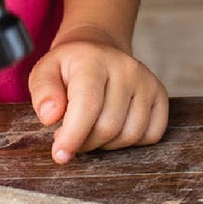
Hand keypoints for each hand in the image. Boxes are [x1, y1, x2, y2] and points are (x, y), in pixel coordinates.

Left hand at [28, 26, 168, 163]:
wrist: (98, 49)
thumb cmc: (69, 68)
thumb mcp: (45, 72)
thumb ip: (43, 92)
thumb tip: (51, 116)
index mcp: (94, 60)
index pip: (88, 106)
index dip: (73, 137)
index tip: (60, 155)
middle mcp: (126, 68)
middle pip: (108, 127)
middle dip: (86, 142)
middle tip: (72, 136)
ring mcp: (146, 80)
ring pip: (130, 135)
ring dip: (107, 144)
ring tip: (92, 130)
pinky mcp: (159, 94)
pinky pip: (151, 134)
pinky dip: (132, 142)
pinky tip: (115, 128)